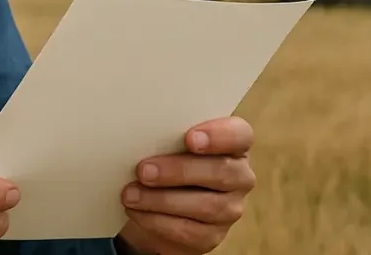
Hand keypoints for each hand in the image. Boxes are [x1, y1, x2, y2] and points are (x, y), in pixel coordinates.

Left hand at [116, 117, 255, 254]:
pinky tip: (136, 211)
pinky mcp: (212, 235)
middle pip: (221, 172)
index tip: (190, 138)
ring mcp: (229, 208)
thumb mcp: (170, 145)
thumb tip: (140, 134)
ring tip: (131, 194)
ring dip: (161, 199)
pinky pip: (187, 230)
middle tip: (144, 171)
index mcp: (233, 144)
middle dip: (179, 171)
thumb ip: (168, 137)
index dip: (219, 135)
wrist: (160, 206)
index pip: (240, 134)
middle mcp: (239, 176)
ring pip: (204, 205)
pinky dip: (156, 220)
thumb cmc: (167, 162)